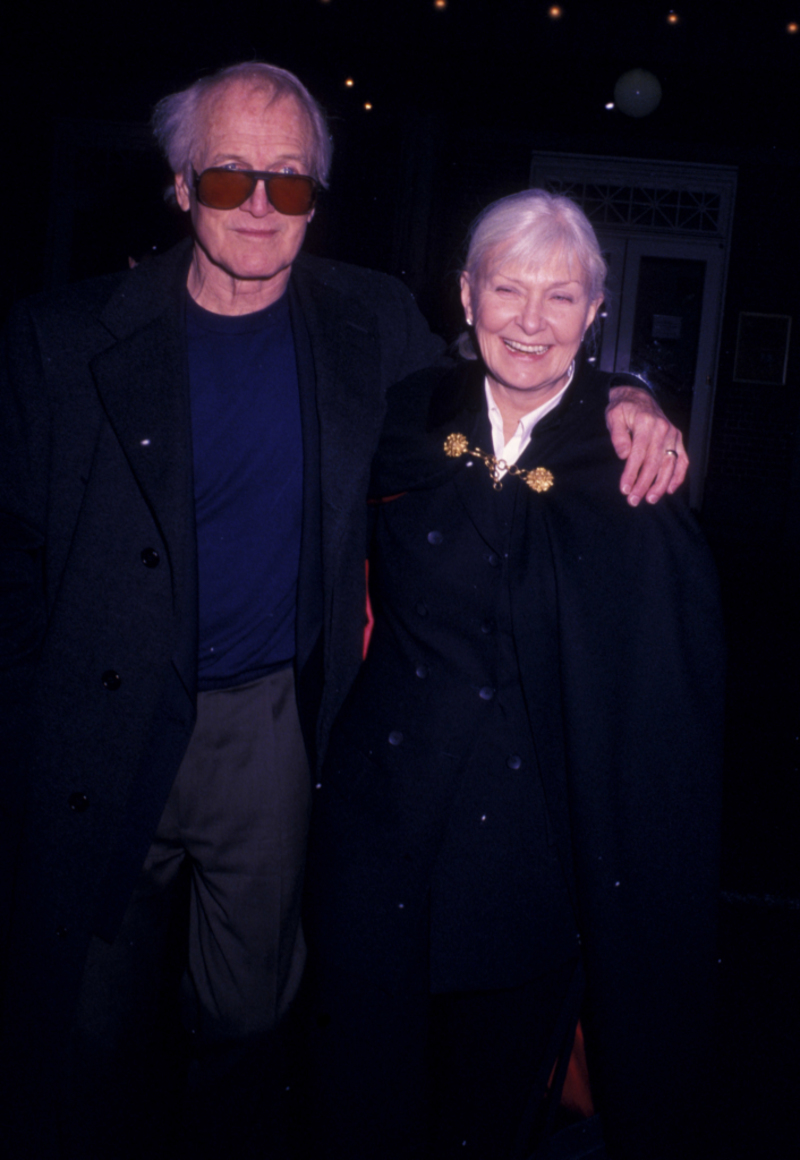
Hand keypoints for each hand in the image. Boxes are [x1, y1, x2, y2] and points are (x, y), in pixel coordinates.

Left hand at [605, 386, 687, 505]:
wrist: (638, 397)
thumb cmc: (623, 409)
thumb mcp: (614, 416)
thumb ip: (618, 436)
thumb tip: (624, 455)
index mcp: (647, 423)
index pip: (639, 454)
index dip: (631, 473)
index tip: (624, 489)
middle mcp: (663, 429)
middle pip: (655, 462)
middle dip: (644, 484)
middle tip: (633, 500)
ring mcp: (673, 435)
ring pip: (670, 464)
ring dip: (661, 484)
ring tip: (650, 499)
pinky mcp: (678, 439)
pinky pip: (683, 460)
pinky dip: (678, 476)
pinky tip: (670, 490)